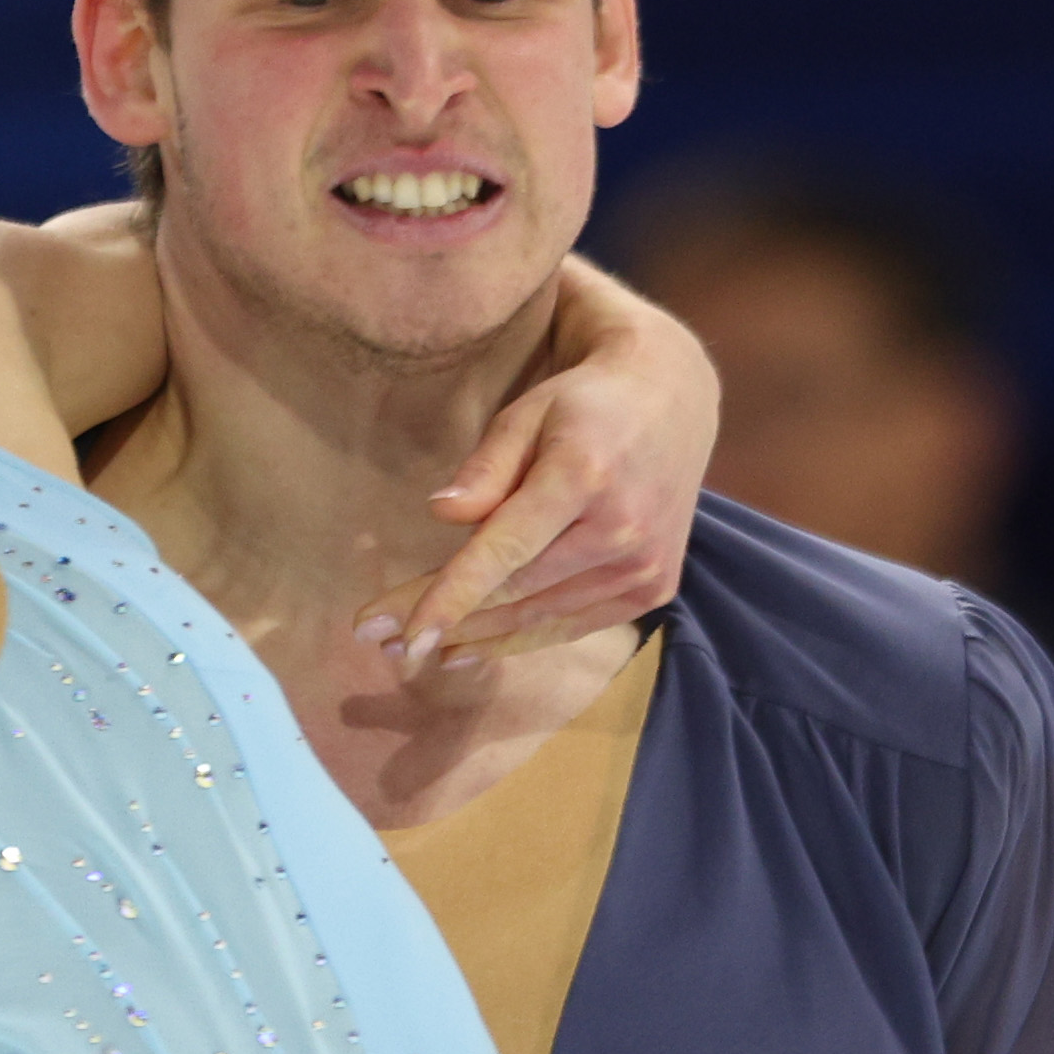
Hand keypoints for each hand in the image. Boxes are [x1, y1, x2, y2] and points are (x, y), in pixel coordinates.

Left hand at [366, 263, 713, 663]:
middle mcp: (621, 530)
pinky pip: (572, 626)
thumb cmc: (582, 404)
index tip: (401, 632)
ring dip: (472, 638)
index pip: (503, 553)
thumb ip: (486, 467)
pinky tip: (469, 652)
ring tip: (411, 651)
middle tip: (379, 639)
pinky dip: (519, 642)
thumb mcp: (527, 412)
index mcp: (583, 478)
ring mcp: (643, 566)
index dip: (448, 598)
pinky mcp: (653, 589)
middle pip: (513, 592)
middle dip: (441, 619)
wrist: (674, 402)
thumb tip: (441, 513)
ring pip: (539, 617)